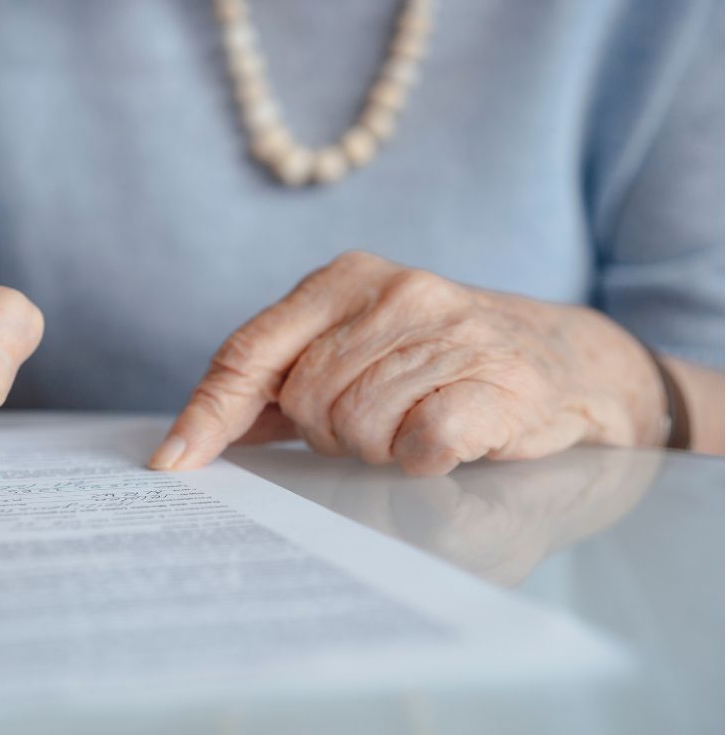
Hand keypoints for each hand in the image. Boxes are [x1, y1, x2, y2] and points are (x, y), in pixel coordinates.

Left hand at [151, 251, 665, 475]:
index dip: (208, 413)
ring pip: (357, 429)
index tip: (173, 461)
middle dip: (328, 432)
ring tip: (415, 422)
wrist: (566, 361)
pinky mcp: (497, 383)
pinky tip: (444, 443)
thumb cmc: (439, 360)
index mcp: (344, 278)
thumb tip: (194, 437)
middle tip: (374, 421)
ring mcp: (449, 333)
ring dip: (379, 447)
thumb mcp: (354, 347)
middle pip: (302, 400)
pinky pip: (419, 444)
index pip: (250, 350)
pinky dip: (422, 460)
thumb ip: (279, 381)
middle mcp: (395, 292)